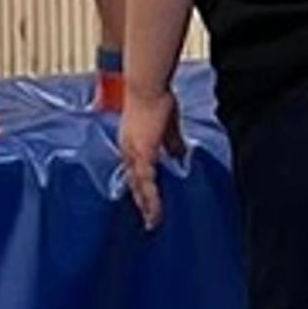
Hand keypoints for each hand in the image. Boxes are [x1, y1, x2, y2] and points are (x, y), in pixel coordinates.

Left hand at [117, 84, 185, 230]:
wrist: (148, 86)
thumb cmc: (157, 98)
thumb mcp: (167, 125)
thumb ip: (172, 142)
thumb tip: (179, 156)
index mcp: (132, 142)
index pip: (135, 170)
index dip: (141, 186)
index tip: (146, 199)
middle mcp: (128, 149)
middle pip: (133, 182)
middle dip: (141, 201)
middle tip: (148, 220)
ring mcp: (133, 152)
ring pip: (138, 186)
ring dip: (145, 205)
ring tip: (152, 222)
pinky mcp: (142, 153)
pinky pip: (145, 182)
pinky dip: (150, 198)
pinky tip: (154, 210)